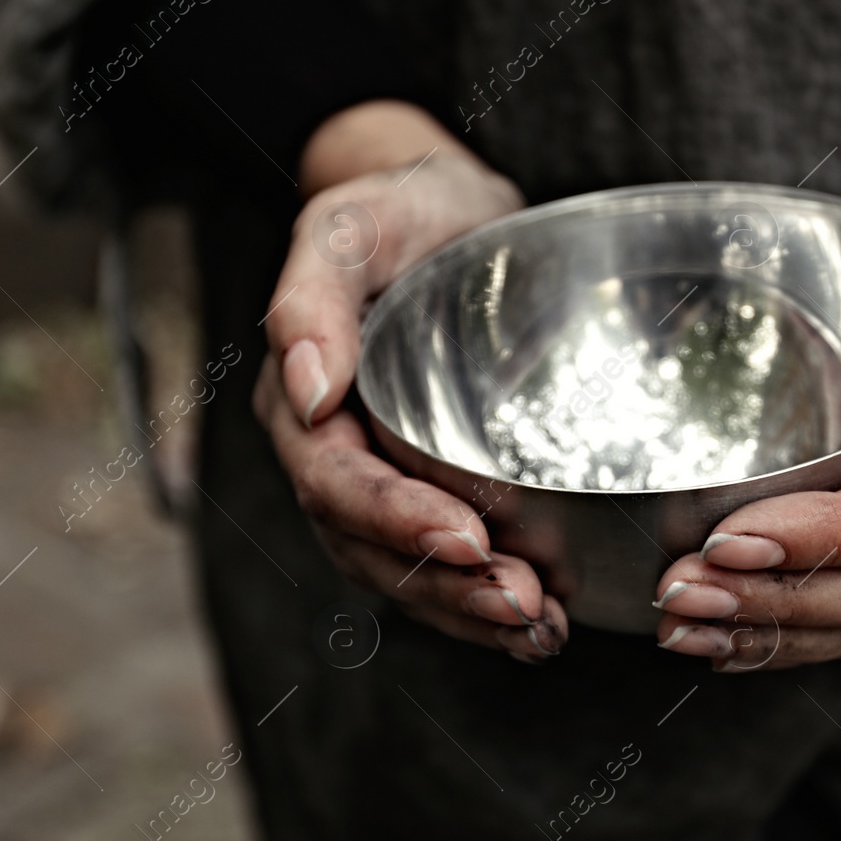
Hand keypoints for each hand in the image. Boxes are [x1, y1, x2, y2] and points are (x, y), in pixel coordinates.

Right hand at [253, 101, 568, 662]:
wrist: (453, 213)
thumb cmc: (402, 208)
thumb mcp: (353, 221)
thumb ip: (312, 291)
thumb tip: (306, 389)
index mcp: (301, 402)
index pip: (336, 482)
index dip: (394, 520)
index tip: (468, 540)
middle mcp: (331, 455)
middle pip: (370, 548)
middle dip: (444, 586)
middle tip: (523, 604)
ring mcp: (377, 481)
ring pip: (405, 574)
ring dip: (469, 611)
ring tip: (538, 631)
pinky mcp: (427, 491)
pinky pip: (441, 567)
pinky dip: (483, 605)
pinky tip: (540, 627)